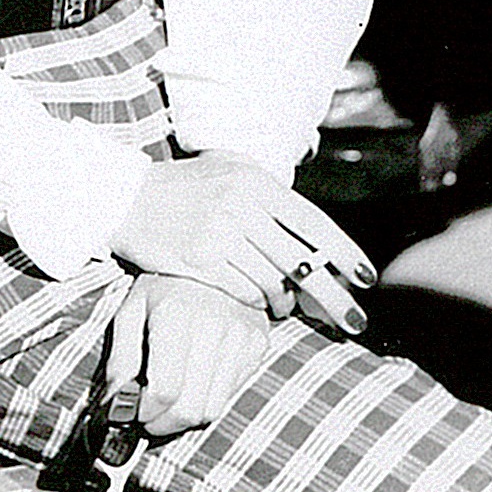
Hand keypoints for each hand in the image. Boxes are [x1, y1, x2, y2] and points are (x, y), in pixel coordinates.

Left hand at [107, 273, 275, 436]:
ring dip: (185, 418)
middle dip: (164, 423)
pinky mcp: (257, 345)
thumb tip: (114, 404)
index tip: (135, 412)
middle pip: (190, 408)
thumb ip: (121, 359)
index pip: (165, 390)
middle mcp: (213, 326)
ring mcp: (241, 337)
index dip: (146, 412)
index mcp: (175, 314)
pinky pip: (230, 395)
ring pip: (212, 409)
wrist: (211, 258)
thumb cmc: (164, 285)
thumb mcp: (131, 311)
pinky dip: (207, 399)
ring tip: (168, 403)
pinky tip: (192, 383)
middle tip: (149, 417)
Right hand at [111, 154, 374, 328]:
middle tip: (355, 320)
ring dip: (287, 303)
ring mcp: (219, 234)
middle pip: (301, 261)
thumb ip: (272, 197)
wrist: (125, 197)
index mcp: (255, 181)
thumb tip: (318, 238)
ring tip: (290, 310)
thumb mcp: (231, 171)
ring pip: (273, 282)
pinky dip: (257, 303)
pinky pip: (244, 292)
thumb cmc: (187, 186)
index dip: (344, 254)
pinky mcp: (200, 261)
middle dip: (332, 295)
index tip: (367, 279)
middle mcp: (240, 205)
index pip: (312, 223)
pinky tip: (259, 305)